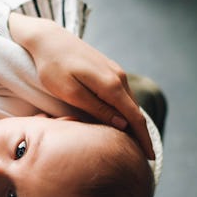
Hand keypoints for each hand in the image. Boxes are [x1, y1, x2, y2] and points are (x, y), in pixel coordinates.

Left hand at [8, 13, 154, 159]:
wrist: (47, 38)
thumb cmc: (52, 66)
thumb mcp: (70, 92)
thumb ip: (96, 108)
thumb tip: (121, 124)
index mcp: (111, 85)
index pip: (134, 118)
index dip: (143, 139)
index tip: (150, 158)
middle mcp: (118, 77)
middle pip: (135, 112)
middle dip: (142, 135)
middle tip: (144, 158)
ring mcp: (115, 71)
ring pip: (130, 103)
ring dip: (135, 124)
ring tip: (135, 145)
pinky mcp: (108, 69)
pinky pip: (123, 95)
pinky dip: (127, 112)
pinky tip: (123, 122)